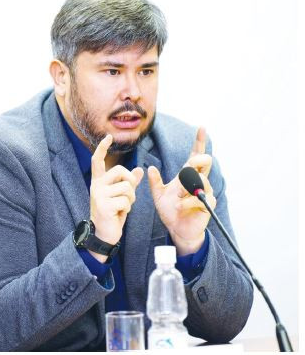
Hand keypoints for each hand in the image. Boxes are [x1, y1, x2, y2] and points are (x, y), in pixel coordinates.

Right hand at [90, 134, 143, 260]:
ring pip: (127, 187)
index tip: (108, 137)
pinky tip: (120, 214)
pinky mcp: (104, 205)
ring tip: (123, 207)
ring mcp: (99, 195)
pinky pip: (126, 200)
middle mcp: (96, 186)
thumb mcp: (121, 196)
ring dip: (131, 199)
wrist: (103, 234)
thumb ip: (129, 183)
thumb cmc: (112, 214)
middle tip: (128, 196)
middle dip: (131, 183)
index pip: (98, 160)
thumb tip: (140, 169)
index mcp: (99, 182)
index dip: (103, 148)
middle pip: (121, 171)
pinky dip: (128, 208)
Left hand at [147, 127, 216, 255]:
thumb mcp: (158, 195)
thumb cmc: (170, 210)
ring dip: (185, 188)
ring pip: (200, 180)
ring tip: (177, 197)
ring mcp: (205, 192)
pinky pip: (198, 198)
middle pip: (205, 161)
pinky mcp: (208, 204)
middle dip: (197, 161)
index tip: (201, 128)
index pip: (195, 155)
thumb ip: (155, 182)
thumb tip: (149, 168)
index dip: (199, 142)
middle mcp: (199, 181)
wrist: (177, 229)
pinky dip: (185, 202)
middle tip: (188, 167)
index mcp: (187, 175)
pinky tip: (179, 206)